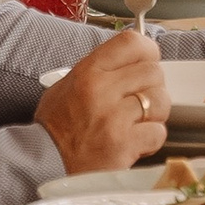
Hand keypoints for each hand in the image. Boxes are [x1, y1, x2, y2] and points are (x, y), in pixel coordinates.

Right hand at [38, 29, 169, 170]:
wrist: (44, 162)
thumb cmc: (56, 126)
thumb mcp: (68, 85)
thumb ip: (101, 70)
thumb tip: (132, 61)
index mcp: (88, 71)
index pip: (131, 42)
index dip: (147, 52)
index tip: (147, 62)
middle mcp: (101, 90)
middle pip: (153, 71)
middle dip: (151, 87)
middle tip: (139, 101)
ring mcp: (113, 118)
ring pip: (161, 100)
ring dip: (155, 113)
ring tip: (138, 122)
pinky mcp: (124, 144)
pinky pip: (158, 132)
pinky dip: (151, 138)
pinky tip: (136, 141)